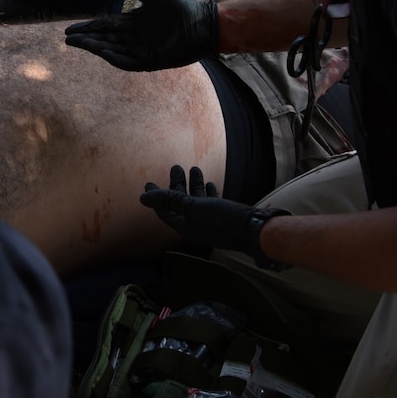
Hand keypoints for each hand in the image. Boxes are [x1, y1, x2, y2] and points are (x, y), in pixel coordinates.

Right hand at [65, 0, 219, 71]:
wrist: (201, 23)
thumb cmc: (179, 8)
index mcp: (131, 23)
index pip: (104, 26)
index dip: (88, 27)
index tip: (69, 29)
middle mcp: (133, 38)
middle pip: (104, 39)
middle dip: (86, 39)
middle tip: (67, 39)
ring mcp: (141, 50)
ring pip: (112, 50)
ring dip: (96, 47)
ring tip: (79, 43)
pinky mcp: (150, 61)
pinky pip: (128, 62)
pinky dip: (115, 58)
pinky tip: (103, 52)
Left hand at [140, 164, 287, 267]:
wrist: (253, 230)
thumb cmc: (221, 219)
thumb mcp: (192, 207)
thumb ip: (169, 201)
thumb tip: (142, 197)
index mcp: (184, 225)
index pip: (164, 210)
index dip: (155, 196)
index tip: (149, 182)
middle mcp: (195, 224)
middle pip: (180, 203)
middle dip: (176, 185)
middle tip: (176, 167)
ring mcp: (209, 221)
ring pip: (197, 200)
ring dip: (193, 184)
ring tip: (194, 168)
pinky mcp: (223, 217)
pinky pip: (211, 202)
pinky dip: (207, 191)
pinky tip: (208, 182)